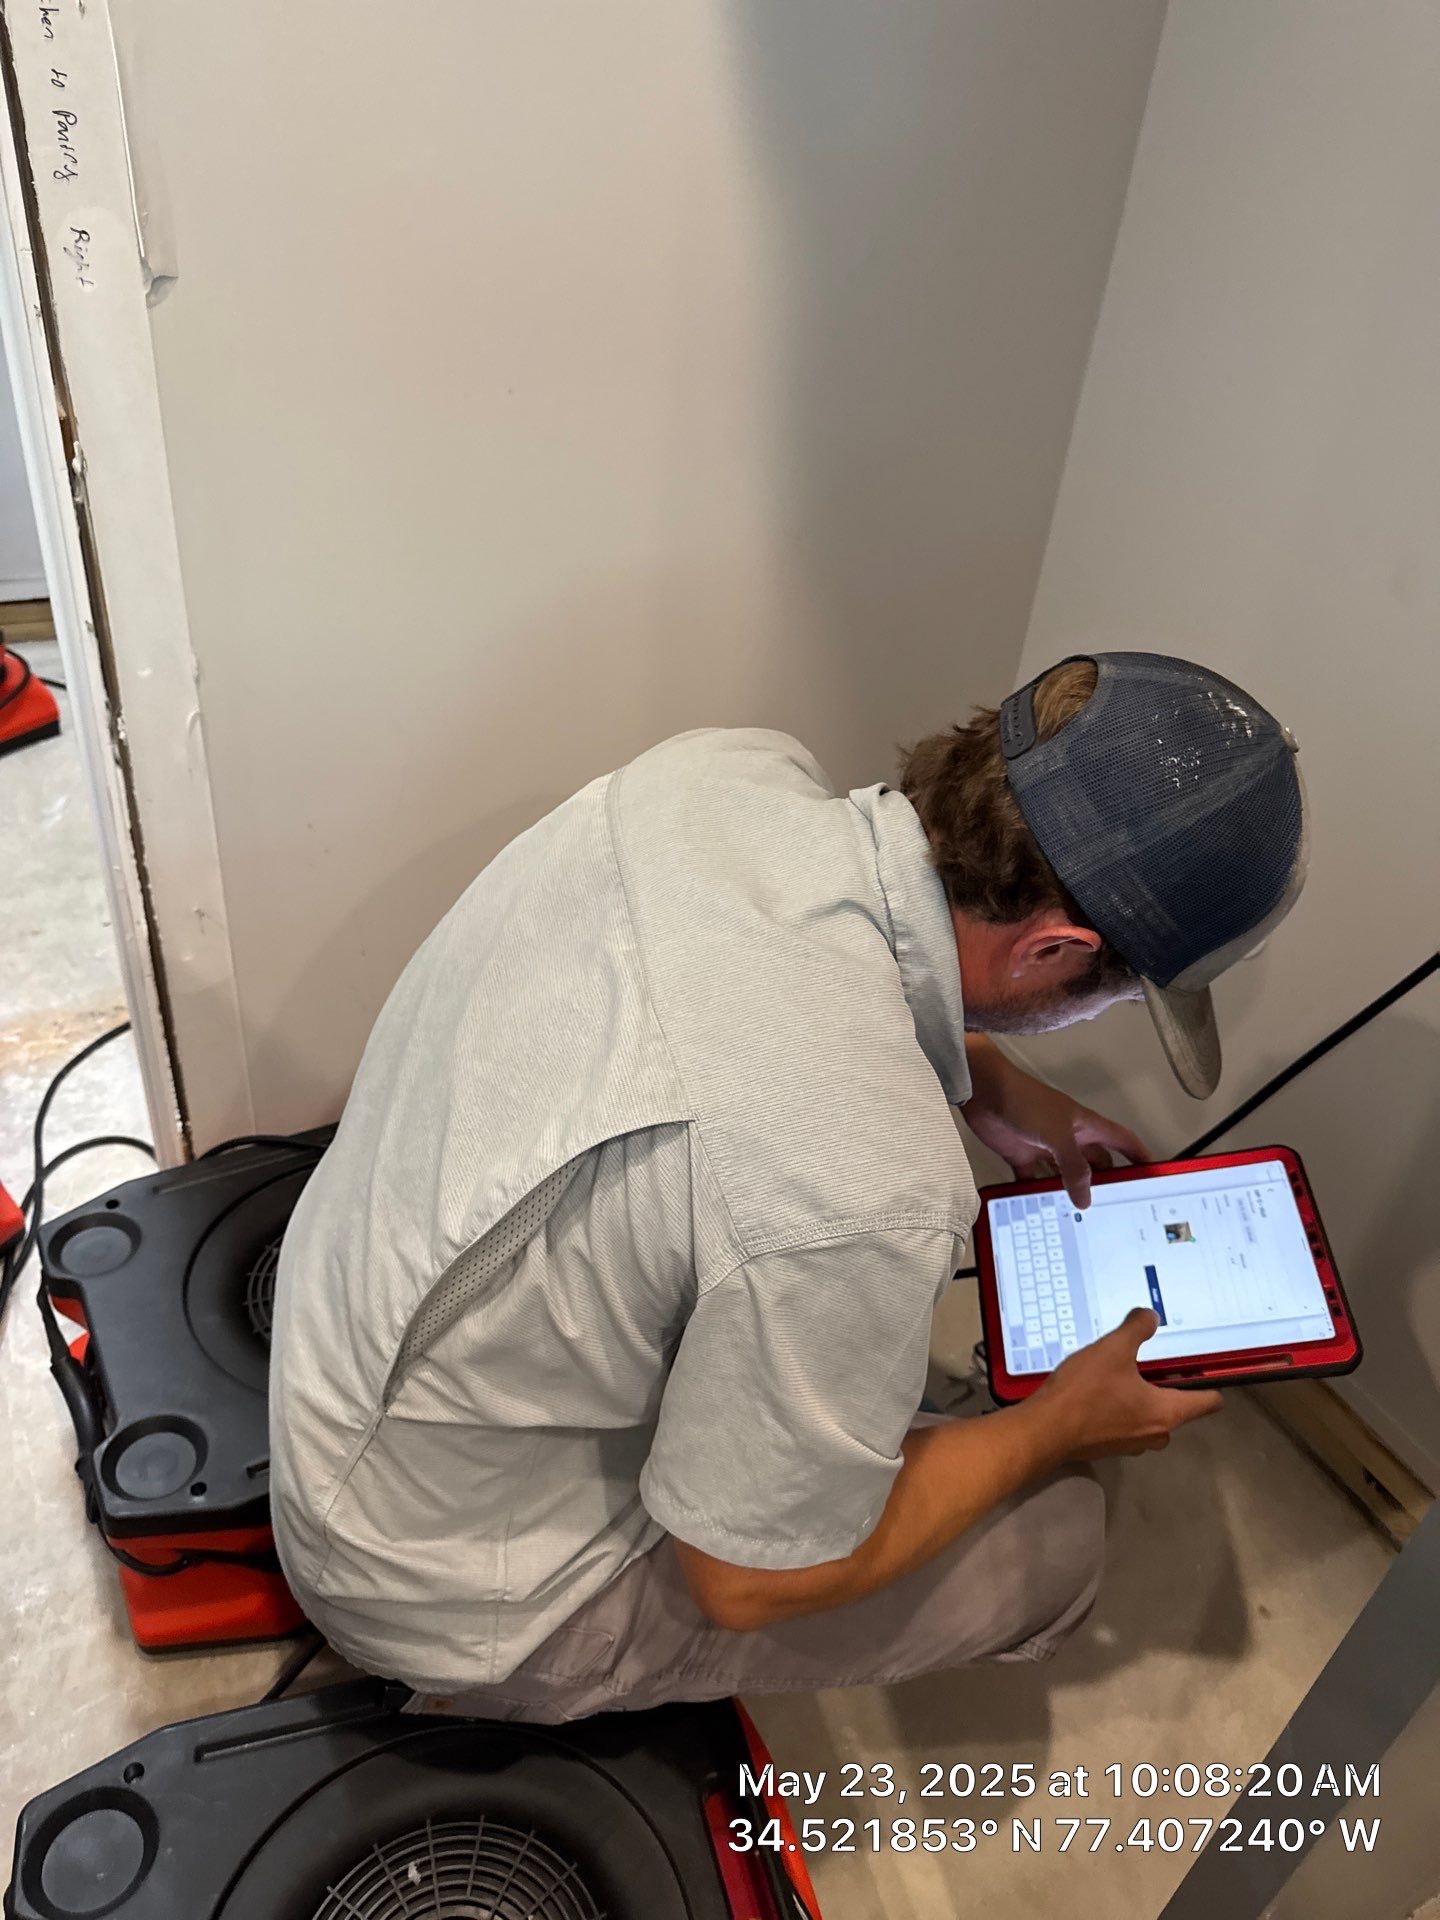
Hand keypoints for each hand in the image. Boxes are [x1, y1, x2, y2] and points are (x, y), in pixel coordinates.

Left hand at [961, 1036, 1151, 1207]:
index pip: (1122, 1141)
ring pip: (1066, 1175)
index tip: (1154, 1173)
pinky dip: (1038, 1194)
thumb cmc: (1026, 1101)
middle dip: (1108, 1183)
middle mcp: (1070, 1138)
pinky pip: (1034, 1180)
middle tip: (1118, 1208)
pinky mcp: (1023, 1155)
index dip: (1139, 1155)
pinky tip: (1043, 1212)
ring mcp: (1047, 1148)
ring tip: (1083, 1219)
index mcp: (1086, 1126)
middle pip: (1097, 1163)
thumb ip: (1074, 1167)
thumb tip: (1086, 1199)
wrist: (985, 1092)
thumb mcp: (1058, 1135)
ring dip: (1072, 1192)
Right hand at [1026, 1309, 1222, 1459]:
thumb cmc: (1087, 1391)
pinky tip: (1097, 1391)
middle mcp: (1156, 1434)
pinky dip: (1118, 1410)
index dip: (1210, 1383)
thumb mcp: (1113, 1349)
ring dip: (1139, 1399)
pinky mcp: (1108, 1448)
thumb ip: (1137, 1329)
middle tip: (1148, 1363)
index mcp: (1167, 1412)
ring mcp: (1131, 1445)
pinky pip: (1125, 1425)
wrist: (1045, 1429)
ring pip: (1148, 1418)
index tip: (1201, 1367)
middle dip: (1165, 1387)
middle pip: (1176, 1409)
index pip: (1209, 1403)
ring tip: (1119, 1374)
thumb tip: (1151, 1316)